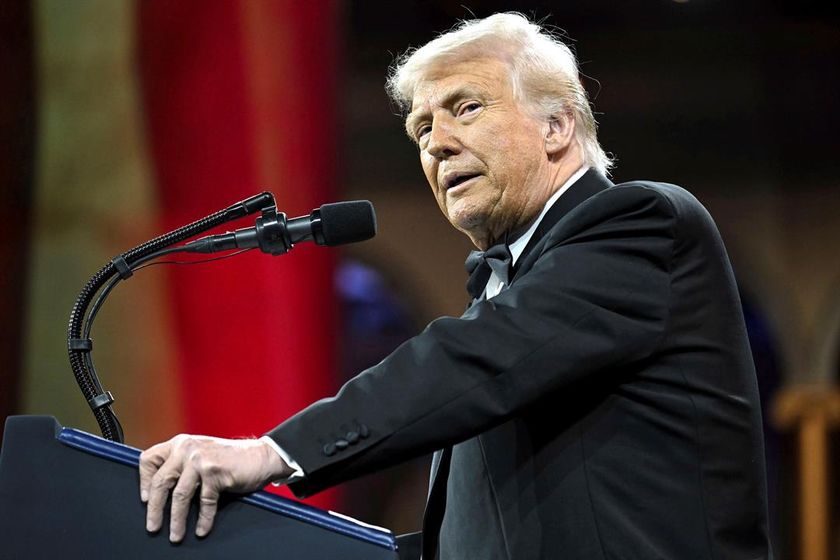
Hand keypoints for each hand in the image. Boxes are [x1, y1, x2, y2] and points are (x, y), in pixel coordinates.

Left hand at [139, 434, 291, 542]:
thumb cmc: (230, 458)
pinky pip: (204, 502)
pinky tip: (201, 529)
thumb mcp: (200, 453)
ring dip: (176, 520)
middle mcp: (187, 448)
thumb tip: (159, 491)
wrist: (261, 456)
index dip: (143, 481)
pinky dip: (203, 519)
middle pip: (160, 482)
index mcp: (180, 443)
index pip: (148, 459)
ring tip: (175, 535)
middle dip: (154, 508)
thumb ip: (181, 464)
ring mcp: (201, 460)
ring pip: (179, 495)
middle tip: (152, 526)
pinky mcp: (215, 473)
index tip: (144, 498)